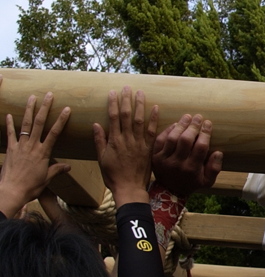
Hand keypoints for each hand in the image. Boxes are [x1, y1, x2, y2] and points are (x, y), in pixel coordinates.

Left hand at [0, 83, 71, 216]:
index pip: (54, 133)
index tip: (67, 109)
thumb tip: (69, 167)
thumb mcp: (47, 178)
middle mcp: (32, 146)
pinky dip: (9, 124)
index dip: (61, 120)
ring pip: (25, 124)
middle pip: (39, 123)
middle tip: (49, 95)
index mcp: (43, 153)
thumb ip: (57, 170)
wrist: (12, 191)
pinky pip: (10, 134)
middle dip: (45, 108)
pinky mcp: (10, 149)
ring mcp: (20, 146)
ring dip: (29, 110)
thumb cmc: (31, 187)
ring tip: (32, 98)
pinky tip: (9, 114)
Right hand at [93, 87, 158, 206]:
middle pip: (126, 115)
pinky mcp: (149, 149)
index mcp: (114, 141)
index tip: (113, 92)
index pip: (113, 118)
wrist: (129, 189)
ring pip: (140, 120)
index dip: (113, 104)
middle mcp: (127, 140)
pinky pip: (153, 131)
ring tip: (140, 93)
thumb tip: (96, 124)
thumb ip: (99, 141)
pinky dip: (155, 119)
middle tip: (127, 87)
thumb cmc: (113, 176)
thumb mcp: (101, 159)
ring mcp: (139, 144)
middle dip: (126, 100)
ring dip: (140, 105)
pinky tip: (156, 108)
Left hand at [151, 114, 223, 198]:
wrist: (169, 191)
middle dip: (193, 126)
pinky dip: (167, 130)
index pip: (200, 147)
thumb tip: (218, 152)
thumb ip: (215, 168)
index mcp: (192, 169)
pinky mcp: (154, 157)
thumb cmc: (191, 183)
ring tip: (187, 117)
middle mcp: (177, 164)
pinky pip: (160, 140)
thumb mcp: (207, 181)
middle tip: (198, 117)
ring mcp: (164, 160)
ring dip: (180, 125)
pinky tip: (175, 124)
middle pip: (185, 140)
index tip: (208, 123)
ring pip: (172, 138)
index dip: (205, 133)